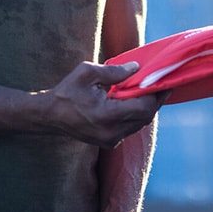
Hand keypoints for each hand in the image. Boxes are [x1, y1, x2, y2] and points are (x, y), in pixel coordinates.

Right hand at [45, 62, 164, 147]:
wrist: (49, 116)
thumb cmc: (67, 91)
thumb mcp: (87, 73)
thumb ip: (114, 71)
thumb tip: (136, 68)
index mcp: (106, 115)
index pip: (143, 108)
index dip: (155, 95)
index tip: (163, 81)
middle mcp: (111, 132)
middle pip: (145, 118)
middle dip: (155, 101)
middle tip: (162, 84)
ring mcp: (110, 140)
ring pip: (139, 125)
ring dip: (146, 108)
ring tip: (150, 91)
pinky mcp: (108, 142)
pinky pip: (130, 128)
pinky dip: (136, 115)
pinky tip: (135, 102)